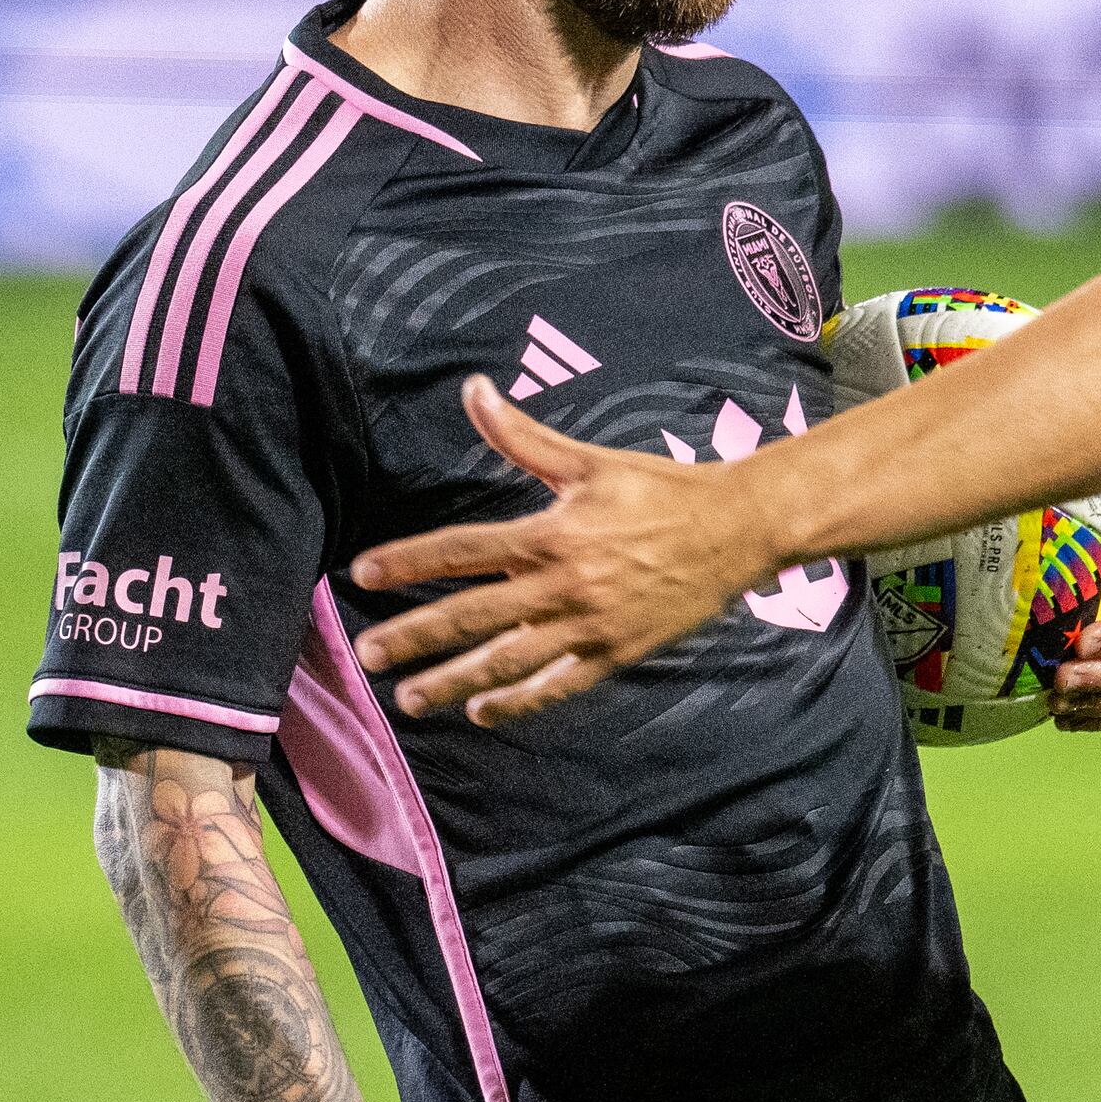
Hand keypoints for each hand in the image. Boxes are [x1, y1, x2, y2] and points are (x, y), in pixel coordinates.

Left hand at [347, 378, 764, 726]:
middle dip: (415, 635)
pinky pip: (558, 686)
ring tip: (409, 698)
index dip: (410, 561)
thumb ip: (523, 435)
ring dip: (453, 681)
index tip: (363, 573)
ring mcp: (589, 626)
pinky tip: (482, 712)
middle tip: (366, 653)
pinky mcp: (615, 654)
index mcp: (552, 535)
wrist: (737, 530)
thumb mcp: (589, 461)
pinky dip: (518, 702)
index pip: (462, 550)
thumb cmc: (661, 490)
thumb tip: (473, 389)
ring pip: (507, 661)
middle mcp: (563, 586)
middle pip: (472, 616)